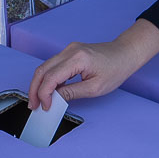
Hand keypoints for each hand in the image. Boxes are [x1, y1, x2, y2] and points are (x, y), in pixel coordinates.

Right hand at [27, 19, 158, 109]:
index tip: (45, 107)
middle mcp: (69, 51)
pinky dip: (47, 79)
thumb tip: (54, 99)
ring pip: (44, 67)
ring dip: (39, 84)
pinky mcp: (69, 52)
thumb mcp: (95, 88)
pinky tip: (48, 91)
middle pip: (42, 70)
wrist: (125, 54)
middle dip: (34, 90)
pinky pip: (52, 65)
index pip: (51, 77)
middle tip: (33, 106)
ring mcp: (68, 50)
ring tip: (38, 101)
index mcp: (77, 58)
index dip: (44, 94)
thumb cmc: (115, 69)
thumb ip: (72, 93)